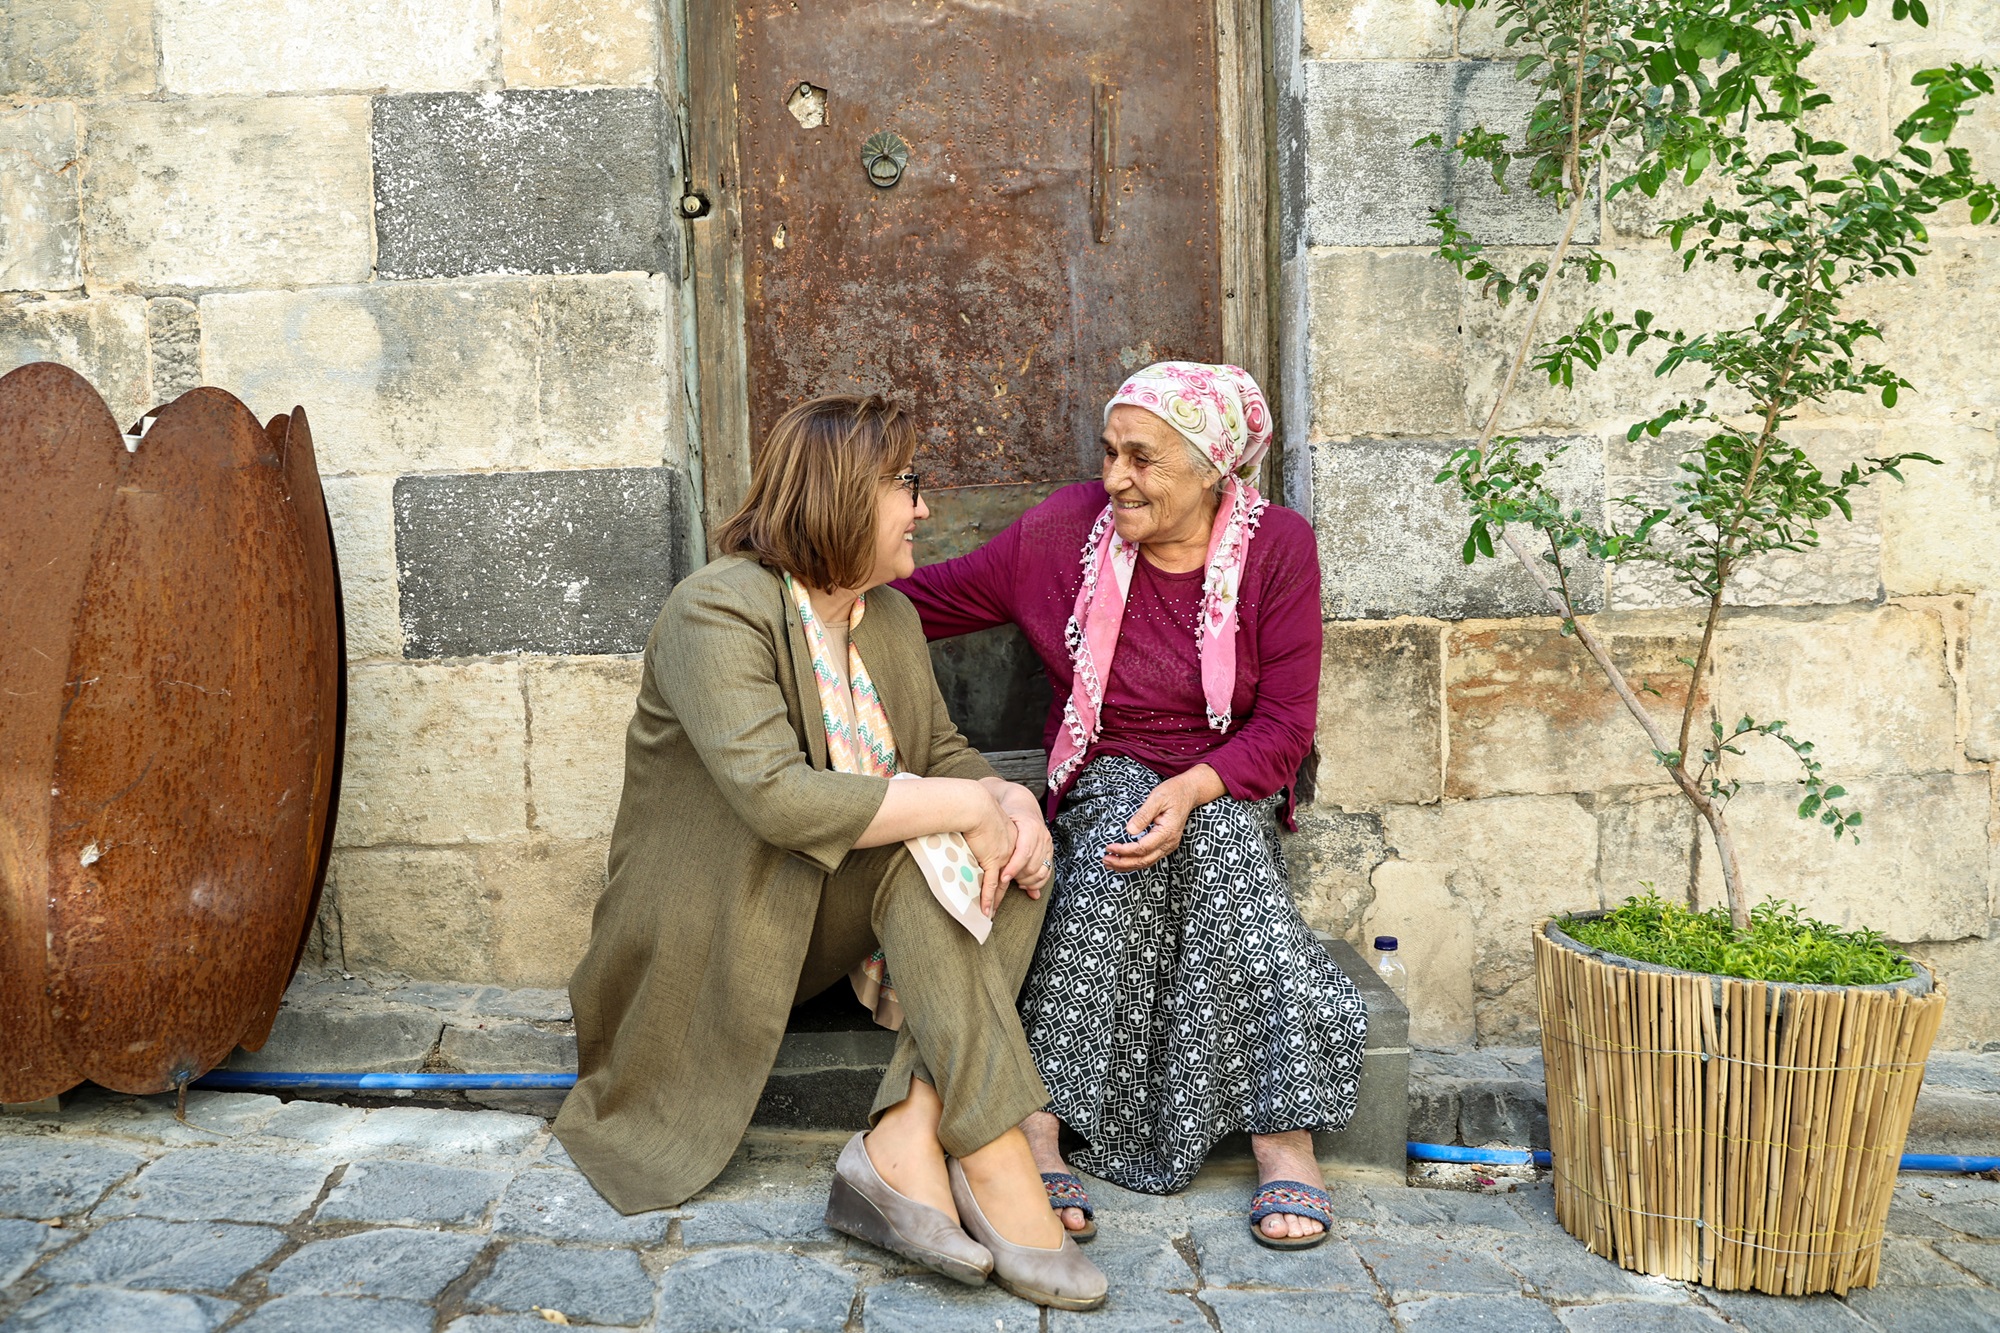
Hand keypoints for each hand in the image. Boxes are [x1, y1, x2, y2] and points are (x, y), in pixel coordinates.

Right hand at [959, 787, 1018, 916]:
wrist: (975, 805)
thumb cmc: (973, 806)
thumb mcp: (983, 819)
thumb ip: (981, 829)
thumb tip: (971, 831)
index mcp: (1010, 838)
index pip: (1012, 862)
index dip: (1012, 875)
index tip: (1011, 884)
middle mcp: (1010, 850)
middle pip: (1009, 877)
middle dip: (1008, 893)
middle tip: (1004, 905)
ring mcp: (1003, 857)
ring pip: (1001, 885)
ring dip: (996, 901)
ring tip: (992, 914)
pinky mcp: (992, 861)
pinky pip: (990, 885)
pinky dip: (988, 899)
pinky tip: (986, 911)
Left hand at [984, 779, 1053, 898]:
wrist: (1022, 804)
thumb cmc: (1008, 811)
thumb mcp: (1000, 817)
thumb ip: (994, 833)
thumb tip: (976, 843)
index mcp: (1031, 827)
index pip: (1024, 852)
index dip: (1013, 868)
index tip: (1001, 878)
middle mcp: (1042, 836)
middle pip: (1033, 865)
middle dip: (1019, 877)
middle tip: (1004, 882)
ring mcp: (1048, 845)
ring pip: (1041, 871)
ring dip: (1028, 881)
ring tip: (1014, 883)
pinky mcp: (1049, 851)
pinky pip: (1047, 872)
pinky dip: (1037, 882)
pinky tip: (1025, 885)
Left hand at [1102, 765, 1225, 872]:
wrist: (1188, 793)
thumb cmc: (1172, 792)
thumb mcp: (1157, 798)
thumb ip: (1143, 815)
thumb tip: (1129, 831)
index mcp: (1167, 832)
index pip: (1142, 848)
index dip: (1124, 850)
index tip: (1108, 847)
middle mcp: (1169, 843)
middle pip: (1144, 860)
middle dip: (1123, 863)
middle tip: (1104, 860)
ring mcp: (1169, 846)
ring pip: (1146, 863)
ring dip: (1127, 866)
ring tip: (1109, 863)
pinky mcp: (1166, 845)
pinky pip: (1150, 859)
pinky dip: (1135, 862)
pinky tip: (1123, 861)